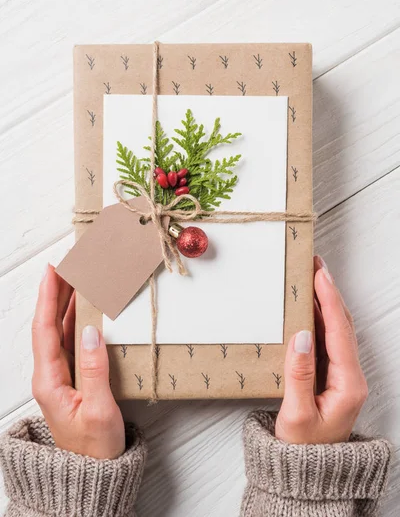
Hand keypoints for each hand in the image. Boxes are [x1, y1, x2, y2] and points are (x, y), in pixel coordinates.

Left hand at [32, 264, 124, 458]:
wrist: (92, 475)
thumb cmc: (95, 448)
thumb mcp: (99, 410)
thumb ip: (95, 370)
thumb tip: (90, 331)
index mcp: (49, 381)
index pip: (44, 330)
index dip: (48, 298)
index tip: (52, 271)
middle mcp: (50, 375)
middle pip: (48, 325)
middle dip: (55, 293)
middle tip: (67, 266)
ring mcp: (59, 377)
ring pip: (58, 332)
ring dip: (64, 304)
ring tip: (74, 280)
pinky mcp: (71, 379)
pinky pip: (70, 343)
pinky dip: (75, 322)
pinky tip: (82, 310)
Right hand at [275, 256, 367, 443]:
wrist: (310, 472)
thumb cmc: (303, 449)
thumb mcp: (296, 414)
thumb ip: (299, 374)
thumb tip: (301, 335)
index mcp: (348, 384)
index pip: (339, 332)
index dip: (329, 300)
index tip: (320, 274)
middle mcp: (351, 376)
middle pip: (343, 325)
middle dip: (330, 293)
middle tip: (315, 265)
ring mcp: (343, 375)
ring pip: (337, 330)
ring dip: (325, 303)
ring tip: (312, 278)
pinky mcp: (332, 376)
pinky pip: (328, 340)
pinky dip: (319, 319)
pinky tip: (309, 307)